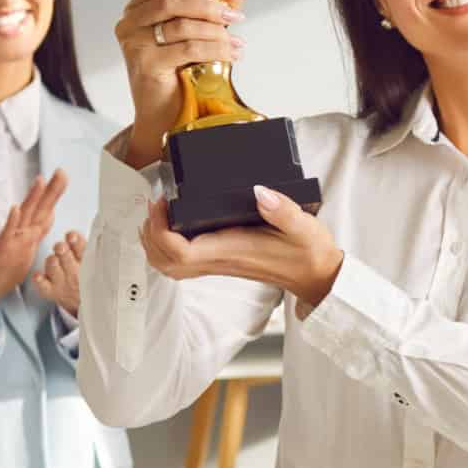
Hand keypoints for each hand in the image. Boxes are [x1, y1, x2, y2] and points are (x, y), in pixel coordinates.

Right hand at [0, 171, 67, 308]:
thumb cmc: (6, 268)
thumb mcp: (28, 249)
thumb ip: (37, 232)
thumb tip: (47, 218)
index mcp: (29, 233)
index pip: (45, 210)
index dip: (54, 194)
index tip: (63, 177)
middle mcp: (22, 232)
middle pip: (39, 207)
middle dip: (51, 190)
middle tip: (61, 172)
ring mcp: (12, 239)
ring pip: (25, 215)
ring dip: (32, 198)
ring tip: (41, 180)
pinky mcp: (2, 249)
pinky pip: (8, 234)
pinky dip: (12, 221)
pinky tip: (16, 208)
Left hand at [31, 230, 86, 317]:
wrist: (83, 302)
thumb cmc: (83, 276)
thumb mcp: (90, 261)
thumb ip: (81, 246)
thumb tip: (73, 232)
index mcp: (86, 262)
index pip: (82, 249)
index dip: (76, 242)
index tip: (71, 236)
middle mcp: (74, 272)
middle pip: (66, 258)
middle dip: (62, 250)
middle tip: (60, 247)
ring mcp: (61, 282)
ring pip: (53, 266)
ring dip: (51, 260)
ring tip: (54, 259)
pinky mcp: (50, 291)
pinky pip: (42, 285)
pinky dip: (39, 279)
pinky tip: (38, 275)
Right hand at [111, 0, 246, 167]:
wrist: (162, 115)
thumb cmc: (174, 75)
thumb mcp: (192, 36)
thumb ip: (211, 12)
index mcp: (136, 10)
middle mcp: (129, 24)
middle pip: (171, 0)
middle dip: (209, 6)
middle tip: (234, 16)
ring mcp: (134, 45)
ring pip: (181, 25)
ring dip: (216, 31)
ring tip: (236, 41)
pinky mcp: (146, 65)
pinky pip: (187, 49)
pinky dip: (215, 49)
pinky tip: (231, 54)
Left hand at [141, 185, 341, 306]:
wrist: (316, 276)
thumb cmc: (309, 251)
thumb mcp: (303, 225)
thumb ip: (283, 209)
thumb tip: (260, 191)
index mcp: (233, 250)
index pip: (181, 253)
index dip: (161, 229)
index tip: (162, 202)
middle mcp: (220, 261)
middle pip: (166, 262)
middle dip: (150, 234)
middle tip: (155, 204)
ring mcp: (218, 264)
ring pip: (169, 266)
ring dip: (154, 242)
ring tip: (158, 213)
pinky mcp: (220, 262)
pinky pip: (181, 263)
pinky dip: (166, 246)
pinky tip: (171, 225)